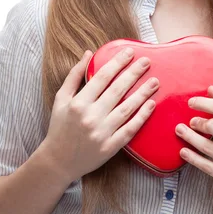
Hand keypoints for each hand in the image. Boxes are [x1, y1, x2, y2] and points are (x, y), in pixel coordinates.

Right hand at [42, 48, 159, 181]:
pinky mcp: (110, 147)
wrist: (57, 161)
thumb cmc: (59, 127)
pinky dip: (142, 116)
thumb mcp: (61, 99)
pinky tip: (151, 104)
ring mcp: (101, 133)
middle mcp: (90, 117)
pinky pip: (130, 129)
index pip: (102, 77)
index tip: (129, 52)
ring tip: (155, 81)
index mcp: (78, 103)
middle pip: (117, 90)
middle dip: (133, 73)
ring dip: (142, 93)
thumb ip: (74, 75)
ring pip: (127, 109)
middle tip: (146, 61)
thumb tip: (89, 53)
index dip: (117, 63)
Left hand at [175, 85, 212, 204]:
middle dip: (197, 122)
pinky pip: (206, 166)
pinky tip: (183, 151)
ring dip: (189, 137)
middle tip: (190, 121)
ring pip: (206, 146)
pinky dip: (192, 158)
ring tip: (180, 130)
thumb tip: (210, 89)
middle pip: (212, 126)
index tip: (191, 102)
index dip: (203, 103)